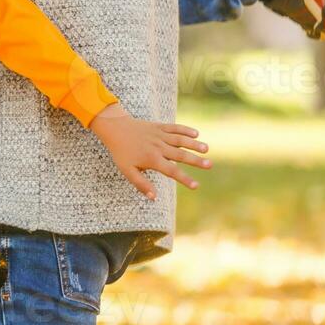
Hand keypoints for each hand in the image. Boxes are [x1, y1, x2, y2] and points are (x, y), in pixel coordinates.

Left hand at [89, 103, 210, 199]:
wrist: (114, 128)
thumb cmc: (121, 151)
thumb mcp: (126, 170)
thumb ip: (140, 183)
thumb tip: (154, 197)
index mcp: (152, 159)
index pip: (171, 171)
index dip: (184, 178)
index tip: (196, 186)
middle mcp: (158, 147)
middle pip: (180, 154)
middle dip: (195, 160)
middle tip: (209, 165)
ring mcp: (159, 135)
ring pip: (179, 140)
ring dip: (193, 144)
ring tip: (206, 149)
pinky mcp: (159, 126)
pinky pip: (174, 127)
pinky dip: (185, 129)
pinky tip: (196, 133)